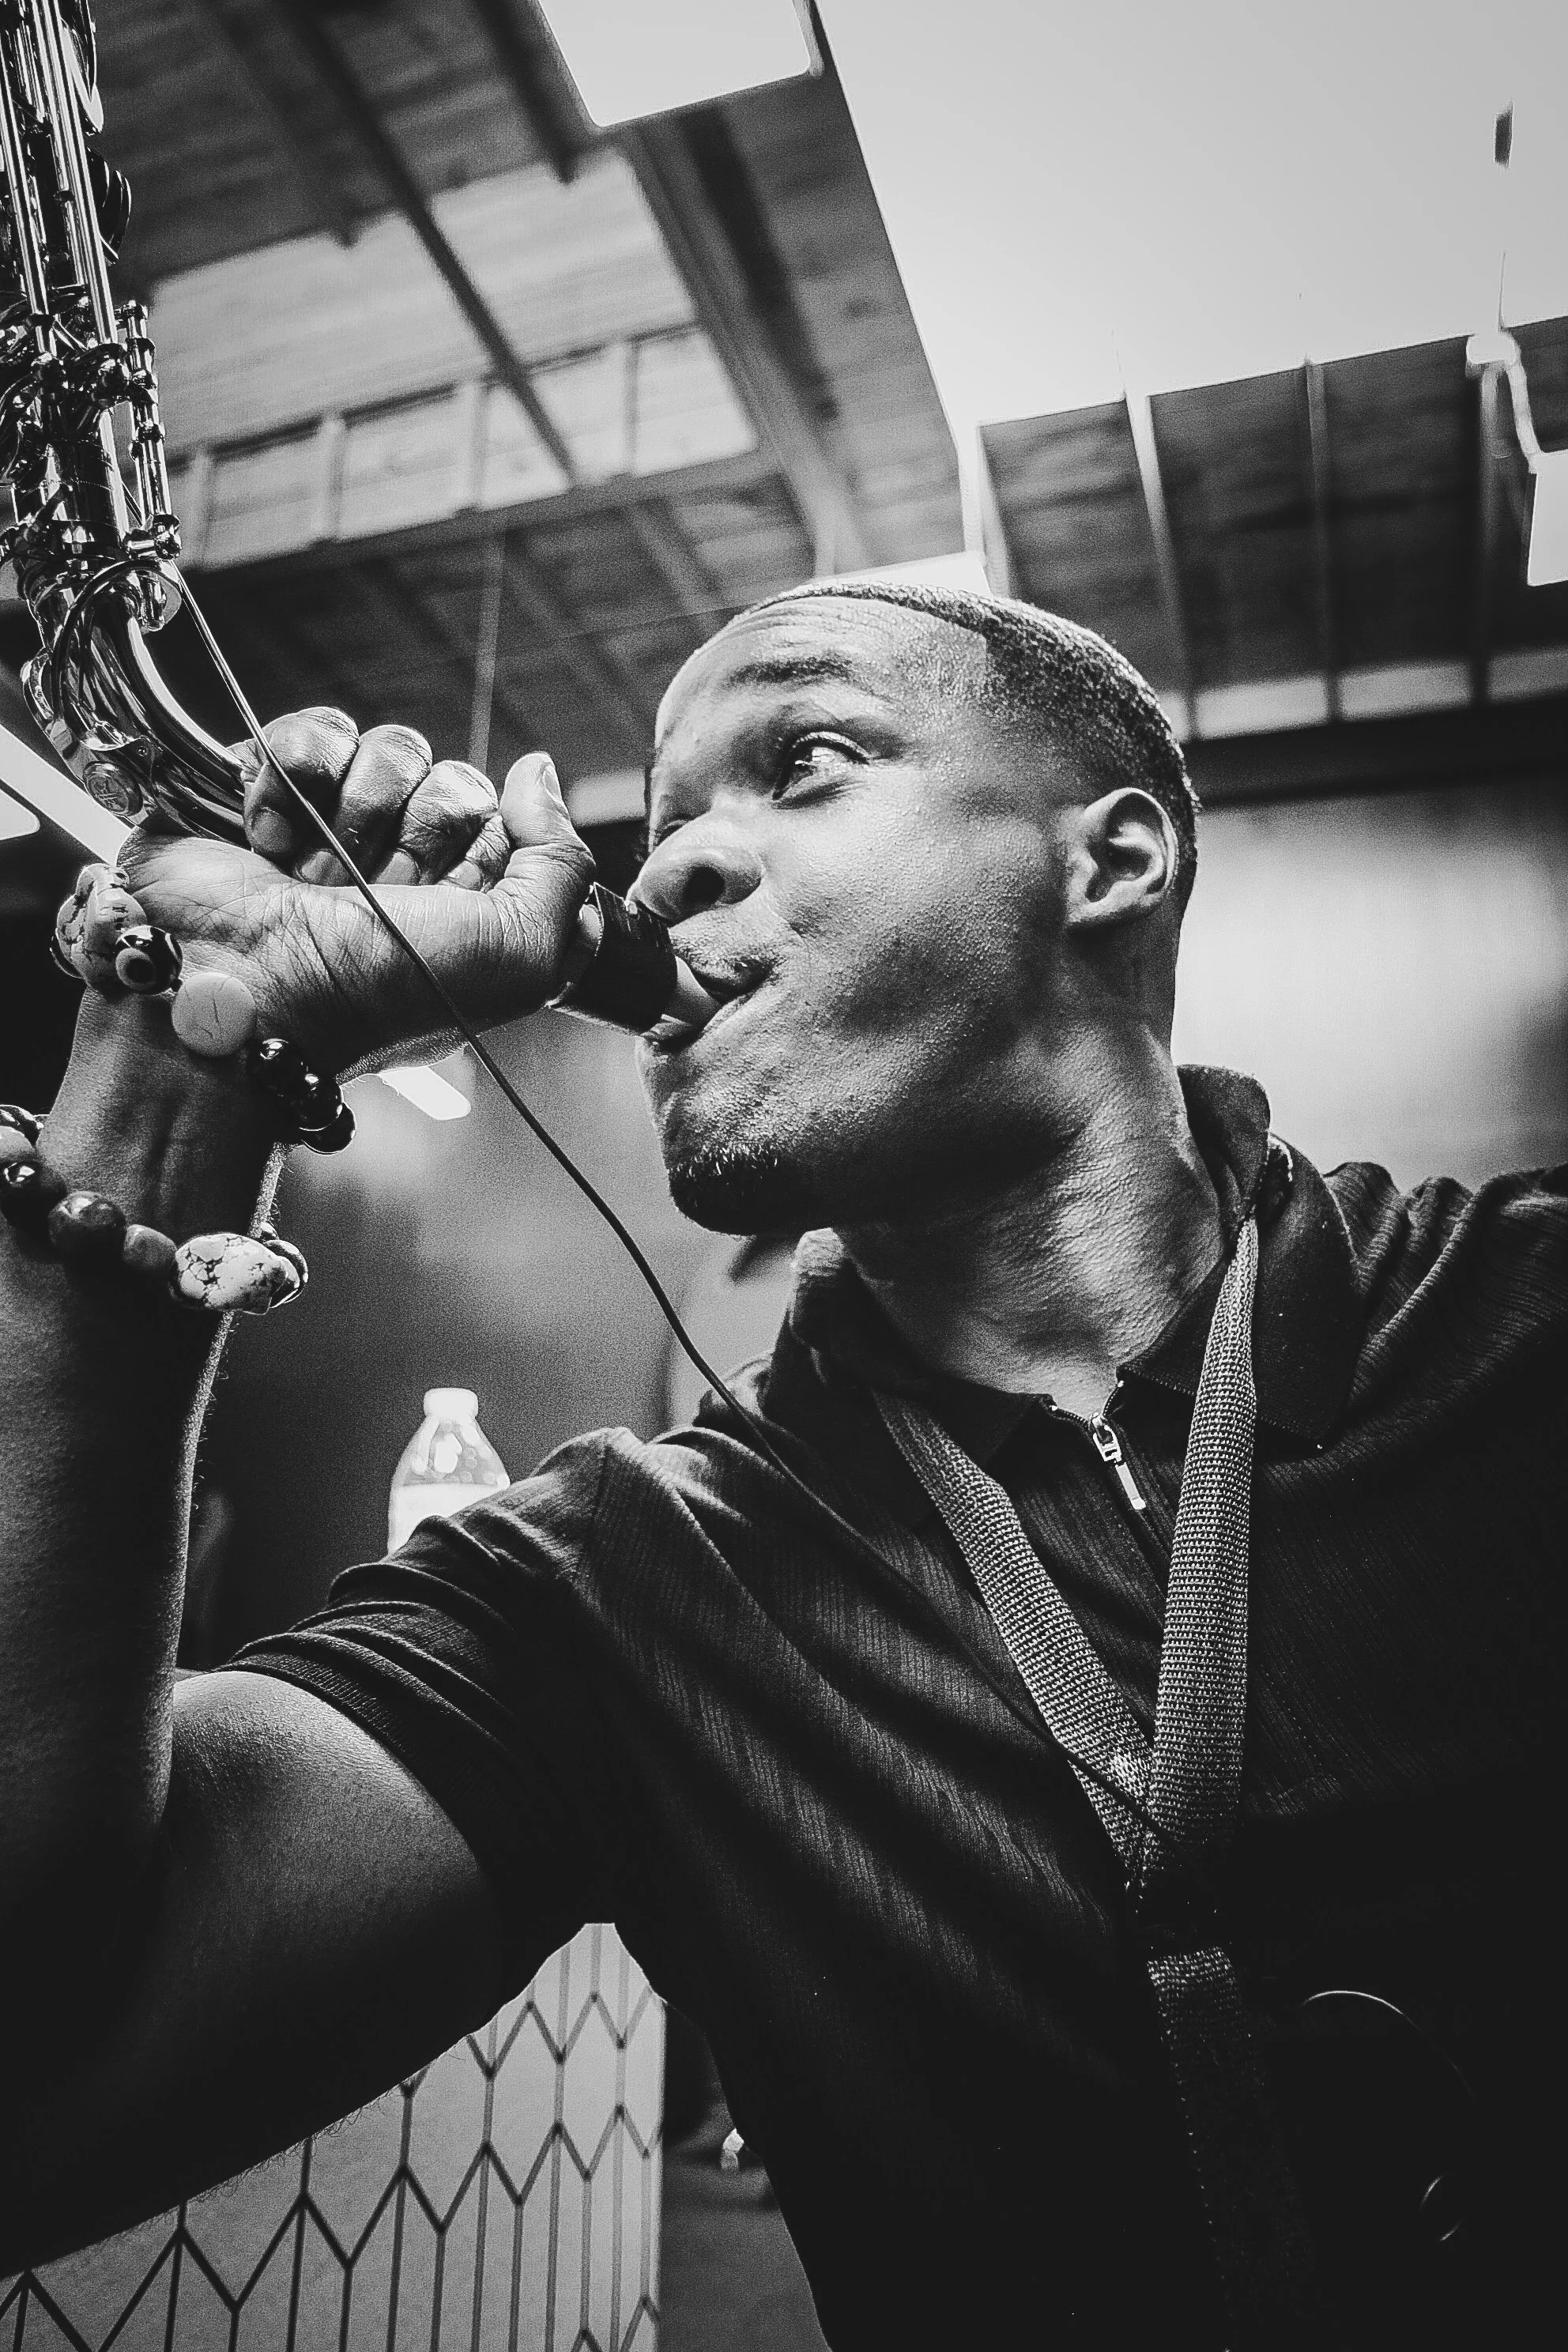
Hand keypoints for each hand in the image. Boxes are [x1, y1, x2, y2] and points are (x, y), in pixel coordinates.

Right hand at [117, 711, 593, 1074]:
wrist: (239, 992)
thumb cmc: (378, 992)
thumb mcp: (522, 958)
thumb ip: (564, 866)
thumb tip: (536, 770)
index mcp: (466, 911)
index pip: (509, 824)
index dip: (486, 846)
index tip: (450, 893)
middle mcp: (404, 873)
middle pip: (452, 781)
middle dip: (419, 829)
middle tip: (375, 891)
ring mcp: (335, 833)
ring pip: (387, 750)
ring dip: (356, 807)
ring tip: (314, 876)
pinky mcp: (270, 795)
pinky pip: (312, 734)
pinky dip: (291, 775)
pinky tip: (270, 839)